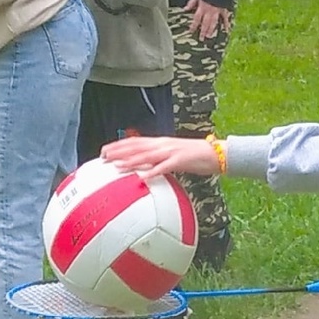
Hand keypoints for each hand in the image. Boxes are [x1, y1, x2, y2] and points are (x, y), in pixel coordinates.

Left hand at [102, 135, 223, 177]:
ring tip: (117, 166)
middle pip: (137, 146)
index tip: (104, 150)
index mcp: (160, 143)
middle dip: (119, 151)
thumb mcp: (172, 157)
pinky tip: (144, 177)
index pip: (135, 141)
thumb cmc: (194, 157)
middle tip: (103, 157)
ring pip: (147, 155)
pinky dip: (153, 172)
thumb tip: (143, 168)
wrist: (215, 154)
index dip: (119, 145)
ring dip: (131, 161)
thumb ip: (158, 160)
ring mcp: (171, 151)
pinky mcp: (181, 160)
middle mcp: (162, 144)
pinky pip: (165, 167)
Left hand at [183, 0, 232, 42]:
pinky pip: (225, 18)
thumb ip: (191, 2)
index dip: (193, 26)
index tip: (191, 31)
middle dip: (203, 31)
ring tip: (209, 36)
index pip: (196, 19)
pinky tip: (227, 30)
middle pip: (205, 23)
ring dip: (211, 30)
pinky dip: (226, 24)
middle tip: (201, 39)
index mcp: (202, 8)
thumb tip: (184, 9)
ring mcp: (217, 11)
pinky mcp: (224, 9)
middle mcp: (209, 11)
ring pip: (214, 23)